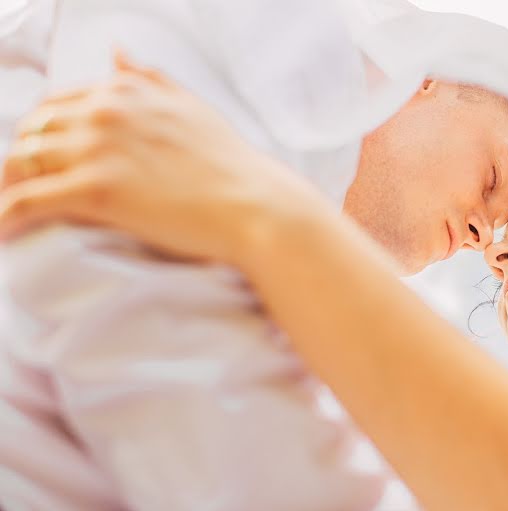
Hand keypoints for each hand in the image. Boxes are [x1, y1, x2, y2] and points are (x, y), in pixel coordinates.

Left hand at [0, 53, 315, 267]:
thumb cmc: (230, 163)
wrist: (255, 205)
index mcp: (124, 90)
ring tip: (12, 212)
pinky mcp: (93, 190)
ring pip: (20, 162)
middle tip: (27, 188)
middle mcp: (103, 111)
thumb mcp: (190, 106)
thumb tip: (118, 54)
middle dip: (22, 160)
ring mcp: (96, 149)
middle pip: (32, 131)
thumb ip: (149, 79)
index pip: (57, 104)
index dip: (45, 134)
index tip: (47, 158)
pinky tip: (4, 233)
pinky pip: (27, 201)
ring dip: (9, 187)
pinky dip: (7, 217)